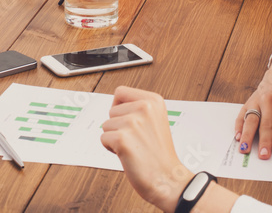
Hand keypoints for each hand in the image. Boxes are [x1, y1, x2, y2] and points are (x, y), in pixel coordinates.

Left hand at [101, 86, 192, 211]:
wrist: (168, 179)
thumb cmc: (160, 154)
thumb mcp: (155, 119)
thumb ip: (137, 108)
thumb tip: (114, 105)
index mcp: (154, 100)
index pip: (120, 92)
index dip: (121, 109)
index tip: (133, 123)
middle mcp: (144, 107)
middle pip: (111, 110)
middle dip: (118, 126)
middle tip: (137, 140)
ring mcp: (133, 122)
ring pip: (106, 125)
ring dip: (115, 138)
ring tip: (134, 147)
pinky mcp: (122, 139)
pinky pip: (103, 139)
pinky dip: (111, 149)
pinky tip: (128, 155)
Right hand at [234, 48, 271, 159]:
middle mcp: (270, 100)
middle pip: (266, 124)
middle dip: (264, 141)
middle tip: (263, 156)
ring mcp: (258, 100)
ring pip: (251, 120)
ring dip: (248, 136)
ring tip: (244, 149)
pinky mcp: (249, 100)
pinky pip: (242, 114)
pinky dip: (239, 126)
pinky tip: (238, 137)